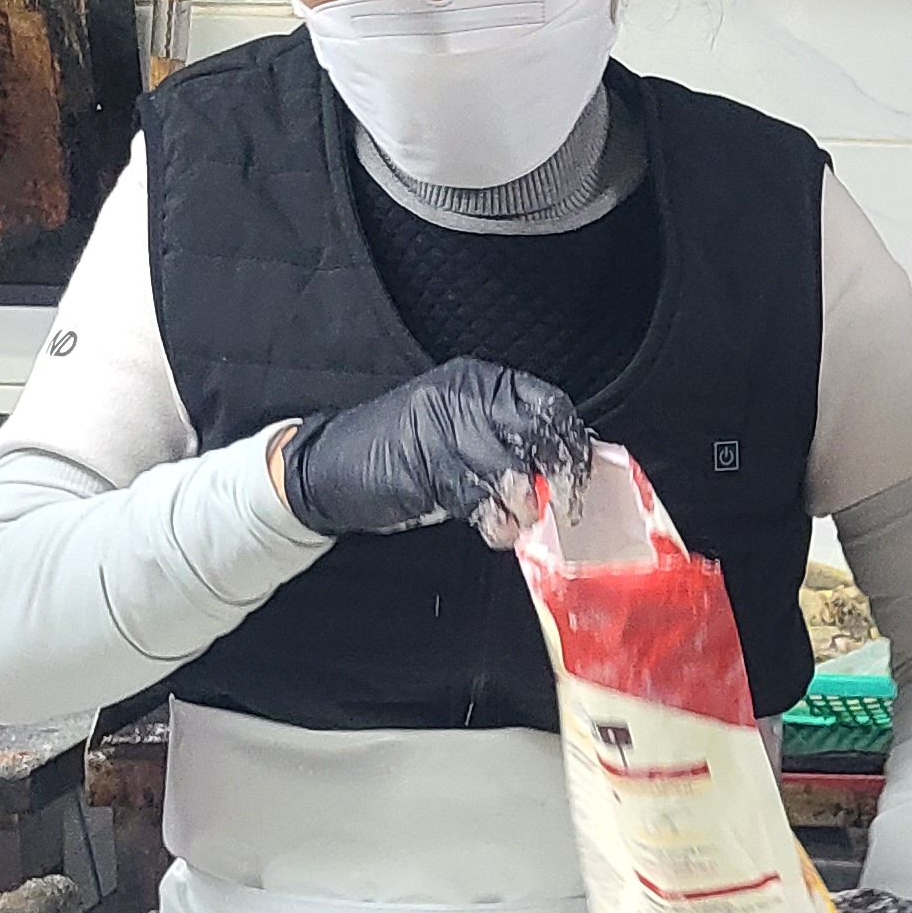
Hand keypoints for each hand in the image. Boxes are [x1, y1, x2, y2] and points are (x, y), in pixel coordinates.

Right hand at [277, 358, 591, 541]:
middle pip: (536, 433)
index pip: (547, 404)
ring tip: (521, 521)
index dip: (572, 442)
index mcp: (480, 383)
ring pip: (510, 468)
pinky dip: (496, 522)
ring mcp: (443, 429)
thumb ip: (509, 442)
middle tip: (565, 504)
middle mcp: (464, 398)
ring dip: (525, 505)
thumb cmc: (401, 453)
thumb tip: (564, 468)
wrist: (328, 463)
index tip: (583, 474)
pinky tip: (497, 530)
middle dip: (560, 474)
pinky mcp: (425, 467)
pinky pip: (479, 498)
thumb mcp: (462, 435)